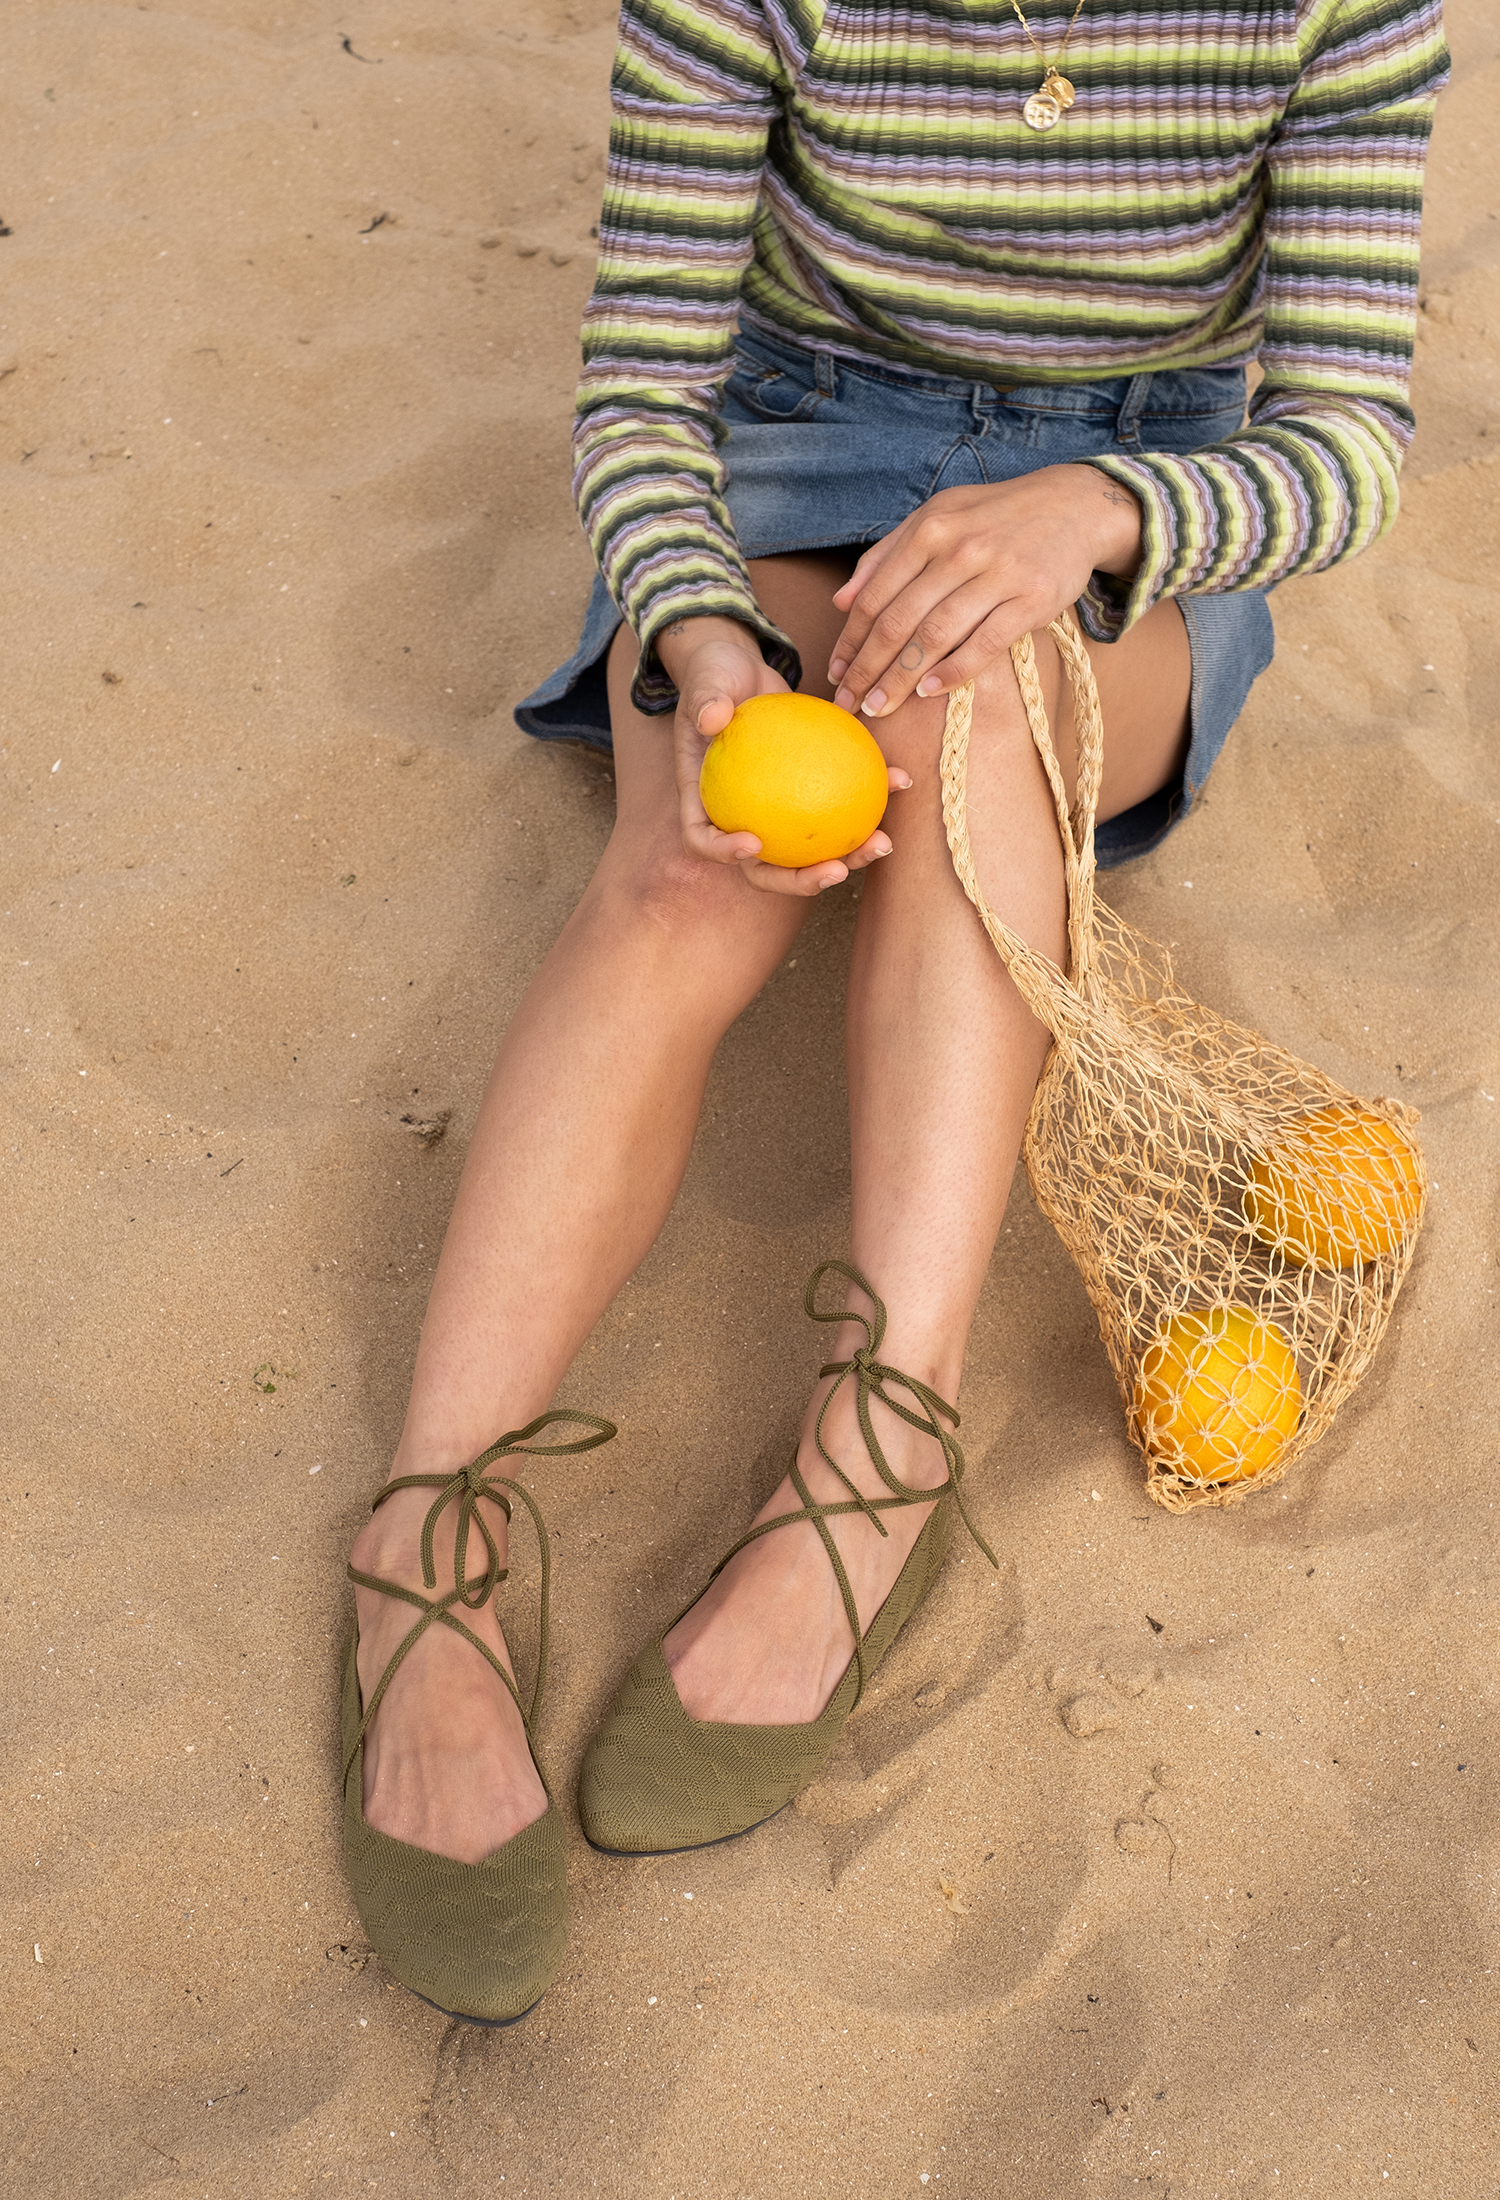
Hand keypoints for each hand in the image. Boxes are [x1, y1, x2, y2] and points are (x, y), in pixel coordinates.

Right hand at [660, 616, 909, 898]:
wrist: (743, 667)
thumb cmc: (715, 673)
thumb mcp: (706, 680)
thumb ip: (706, 699)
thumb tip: (710, 718)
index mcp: (706, 799)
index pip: (704, 839)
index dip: (725, 854)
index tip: (754, 844)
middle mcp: (741, 814)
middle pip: (766, 867)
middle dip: (802, 880)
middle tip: (836, 870)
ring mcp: (778, 809)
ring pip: (811, 849)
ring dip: (850, 855)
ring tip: (883, 842)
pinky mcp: (809, 790)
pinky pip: (839, 801)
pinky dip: (872, 796)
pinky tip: (901, 780)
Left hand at [827, 465, 1142, 718]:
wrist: (1074, 506)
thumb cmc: (995, 517)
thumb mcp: (937, 518)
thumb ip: (886, 556)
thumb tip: (840, 601)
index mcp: (929, 530)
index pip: (876, 595)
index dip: (850, 640)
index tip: (835, 672)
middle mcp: (959, 550)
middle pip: (899, 622)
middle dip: (867, 668)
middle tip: (849, 702)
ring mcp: (997, 575)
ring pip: (935, 637)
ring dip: (901, 679)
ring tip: (880, 707)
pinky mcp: (1031, 599)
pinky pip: (984, 644)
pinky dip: (953, 672)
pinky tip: (929, 692)